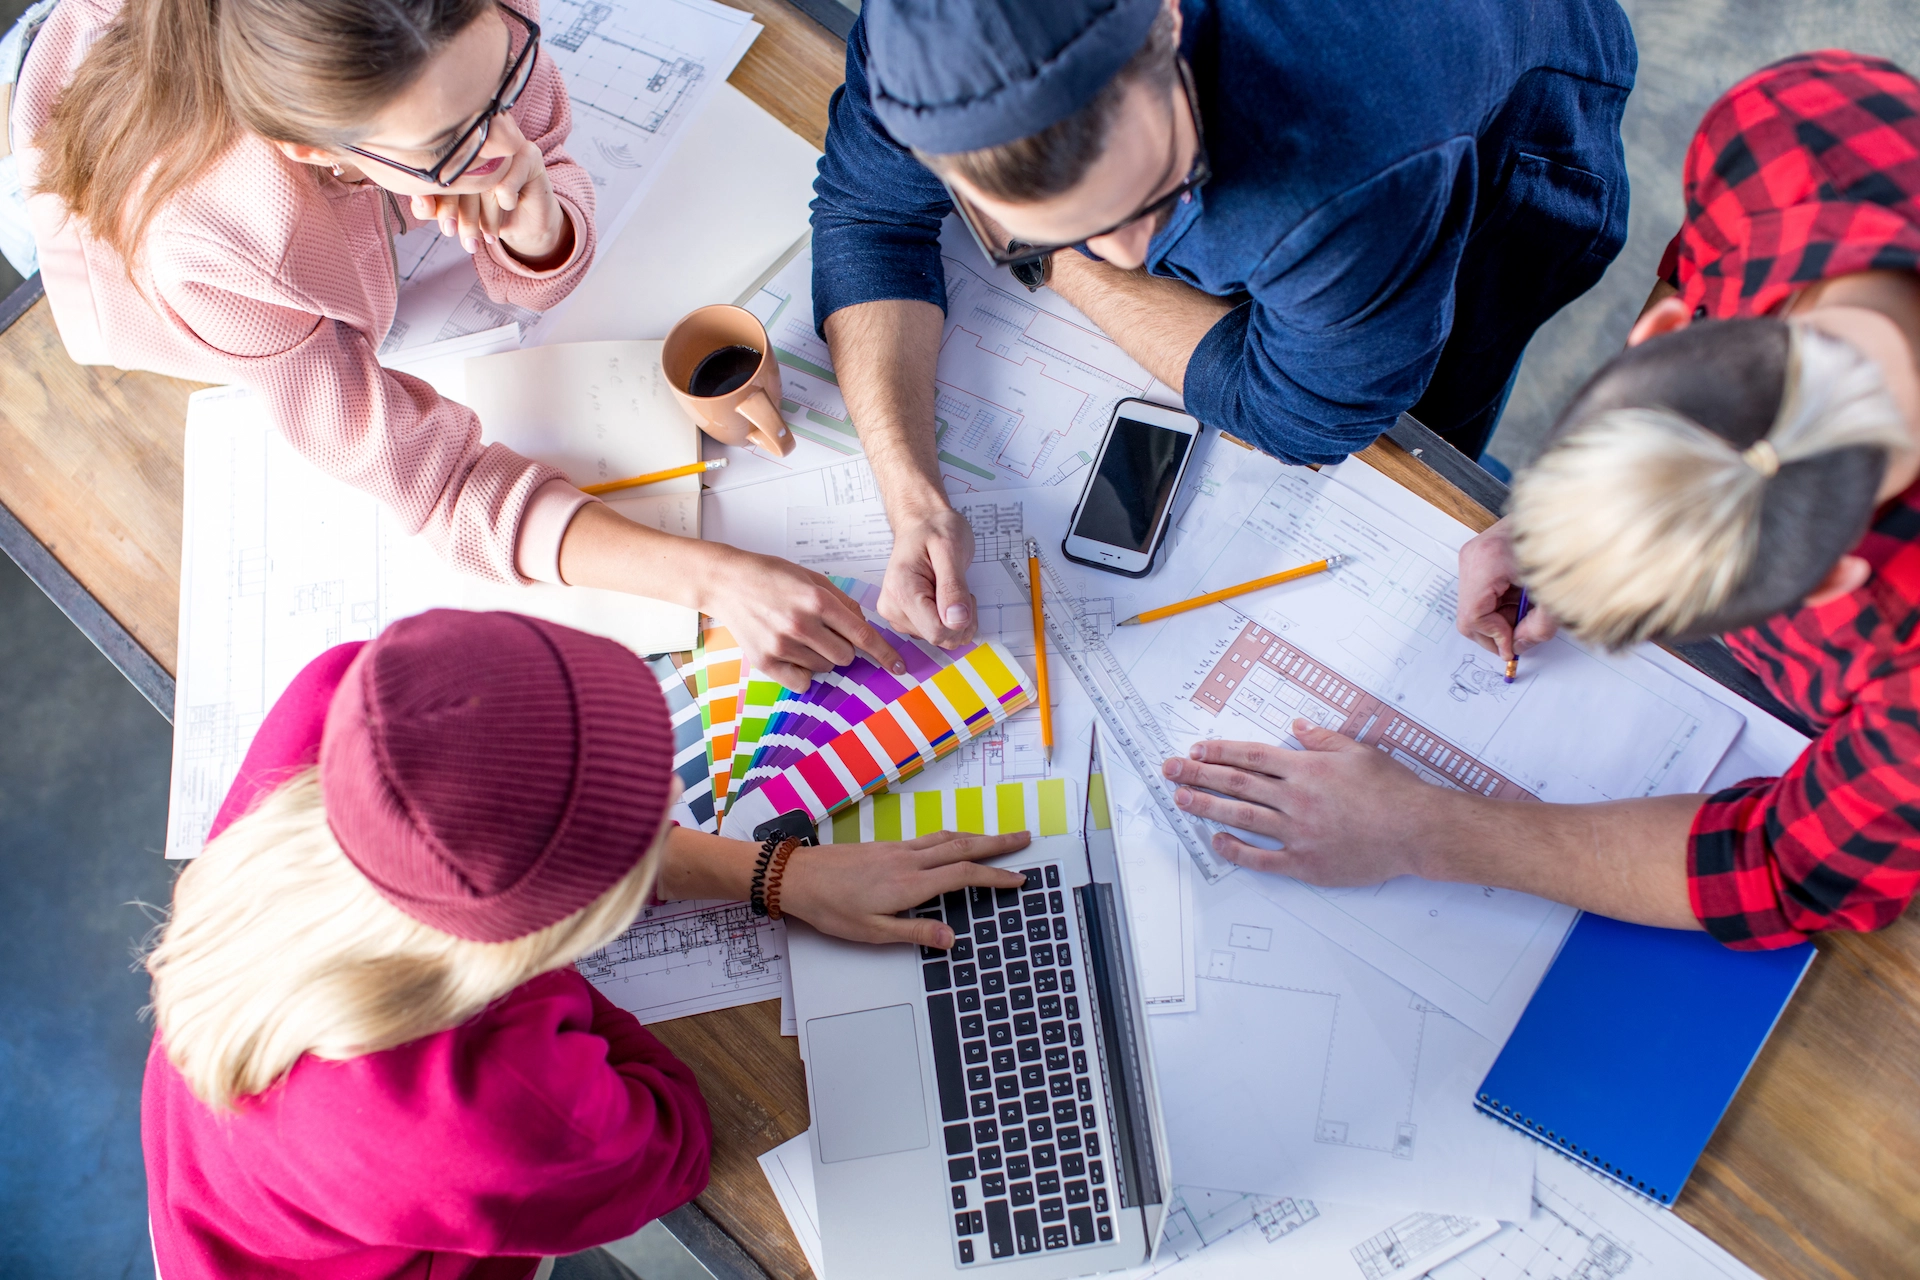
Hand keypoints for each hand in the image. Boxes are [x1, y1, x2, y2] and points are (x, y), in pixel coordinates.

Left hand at [410, 114, 570, 265]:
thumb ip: (431, 209)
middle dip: (463, 214)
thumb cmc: (489, 214)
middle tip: (467, 241)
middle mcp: (477, 142)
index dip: (439, 202)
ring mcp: (502, 145)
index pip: (439, 172)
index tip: (447, 229)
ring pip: (485, 179)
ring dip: (486, 215)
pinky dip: (506, 200)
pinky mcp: (528, 153)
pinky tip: (508, 205)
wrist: (527, 223)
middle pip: (461, 174)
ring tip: (489, 236)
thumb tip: (421, 202)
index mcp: (455, 151)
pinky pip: (507, 181)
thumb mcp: (456, 215)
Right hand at [706, 550, 907, 691]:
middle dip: (843, 649)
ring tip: (800, 636)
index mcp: (817, 600)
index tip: (898, 666)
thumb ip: (842, 602)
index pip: (862, 635)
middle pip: (846, 657)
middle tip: (824, 633)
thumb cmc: (771, 577)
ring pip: (824, 669)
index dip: (884, 653)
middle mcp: (801, 624)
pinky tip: (791, 654)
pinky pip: (802, 683)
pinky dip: (803, 673)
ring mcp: (782, 645)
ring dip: (820, 658)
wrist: (728, 582)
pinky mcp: (765, 661)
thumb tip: (865, 627)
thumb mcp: (812, 577)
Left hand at [781, 831, 1030, 946]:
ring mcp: (898, 849)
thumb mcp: (872, 932)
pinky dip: (953, 837)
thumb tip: (951, 939)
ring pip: (947, 837)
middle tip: (1025, 838)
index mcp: (910, 883)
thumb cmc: (830, 908)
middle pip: (963, 846)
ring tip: (998, 838)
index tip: (1019, 878)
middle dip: (997, 843)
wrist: (798, 876)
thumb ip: (915, 932)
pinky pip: (930, 837)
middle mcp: (909, 860)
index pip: (964, 875)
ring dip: (978, 836)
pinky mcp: (887, 846)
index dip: (995, 876)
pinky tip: (954, 841)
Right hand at [878, 504, 977, 647]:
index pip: (936, 631)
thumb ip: (953, 587)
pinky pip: (934, 632)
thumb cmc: (934, 529)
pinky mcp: (905, 618)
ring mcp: (897, 615)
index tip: (965, 595)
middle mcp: (892, 607)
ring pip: (938, 638)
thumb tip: (957, 620)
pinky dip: (948, 619)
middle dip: (960, 620)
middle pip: (938, 637)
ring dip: (955, 619)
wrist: (921, 522)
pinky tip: (944, 596)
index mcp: (901, 590)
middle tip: (961, 589)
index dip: (960, 620)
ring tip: (950, 588)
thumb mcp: (951, 550)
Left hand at [1161, 725, 1454, 883]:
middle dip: (1199, 774)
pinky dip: (1236, 850)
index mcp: (1306, 768)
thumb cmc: (1394, 790)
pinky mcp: (1305, 862)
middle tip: (1170, 770)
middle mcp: (1296, 798)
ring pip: (1241, 816)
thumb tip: (1298, 727)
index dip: (1219, 752)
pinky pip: (1261, 858)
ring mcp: (1298, 831)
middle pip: (1236, 783)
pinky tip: (1217, 840)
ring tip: (1181, 799)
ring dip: (1207, 806)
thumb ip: (1323, 740)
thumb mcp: (1359, 751)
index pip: (1251, 756)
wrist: (1418, 830)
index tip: (1196, 750)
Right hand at [1456, 519, 1556, 659]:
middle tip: (1523, 631)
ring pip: (1474, 603)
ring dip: (1501, 615)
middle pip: (1469, 613)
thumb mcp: (1558, 597)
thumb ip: (1538, 628)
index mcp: (1488, 562)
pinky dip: (1501, 602)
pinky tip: (1522, 595)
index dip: (1495, 638)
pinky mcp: (1481, 553)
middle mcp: (1474, 556)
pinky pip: (1481, 590)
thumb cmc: (1568, 545)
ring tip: (1529, 608)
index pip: (1473, 617)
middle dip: (1497, 629)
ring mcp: (1474, 552)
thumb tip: (1518, 645)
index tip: (1515, 645)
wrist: (1572, 513)